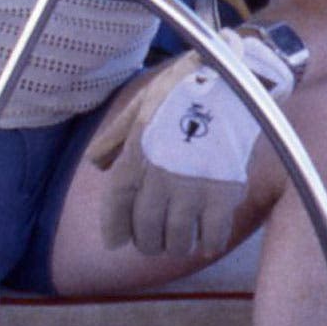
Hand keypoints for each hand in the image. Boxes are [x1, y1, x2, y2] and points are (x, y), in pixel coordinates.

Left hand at [85, 32, 296, 257]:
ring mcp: (191, 188)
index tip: (116, 242)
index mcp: (137, 154)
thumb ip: (116, 136)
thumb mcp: (141, 104)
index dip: (114, 228)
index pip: (117, 204)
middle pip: (146, 229)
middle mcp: (159, 177)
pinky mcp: (222, 194)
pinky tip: (208, 241)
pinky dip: (208, 243)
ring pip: (177, 239)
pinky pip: (211, 235)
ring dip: (177, 246)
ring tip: (182, 243)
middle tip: (154, 243)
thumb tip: (95, 164)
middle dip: (148, 243)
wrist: (231, 79)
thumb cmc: (183, 89)